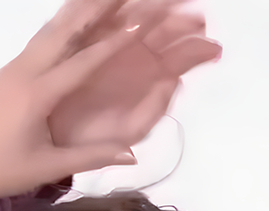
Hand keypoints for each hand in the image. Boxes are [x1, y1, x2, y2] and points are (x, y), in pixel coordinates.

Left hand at [0, 0, 220, 202]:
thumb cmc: (0, 173)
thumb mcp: (47, 168)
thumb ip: (91, 157)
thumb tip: (132, 155)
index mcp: (35, 96)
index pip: (81, 63)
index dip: (112, 45)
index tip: (137, 26)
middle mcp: (24, 72)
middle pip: (64, 30)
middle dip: (95, 8)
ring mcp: (13, 67)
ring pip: (50, 29)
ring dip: (78, 11)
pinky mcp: (8, 71)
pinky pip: (40, 40)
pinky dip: (62, 25)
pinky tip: (74, 19)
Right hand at [49, 0, 220, 153]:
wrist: (56, 138)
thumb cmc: (92, 136)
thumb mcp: (131, 128)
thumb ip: (155, 106)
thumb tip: (176, 80)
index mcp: (152, 76)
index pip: (181, 56)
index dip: (198, 48)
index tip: (212, 45)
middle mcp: (138, 55)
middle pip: (167, 29)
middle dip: (183, 18)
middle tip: (195, 14)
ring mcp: (116, 42)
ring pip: (142, 16)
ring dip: (157, 6)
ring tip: (171, 1)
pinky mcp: (93, 35)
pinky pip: (109, 16)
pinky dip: (119, 8)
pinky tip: (132, 3)